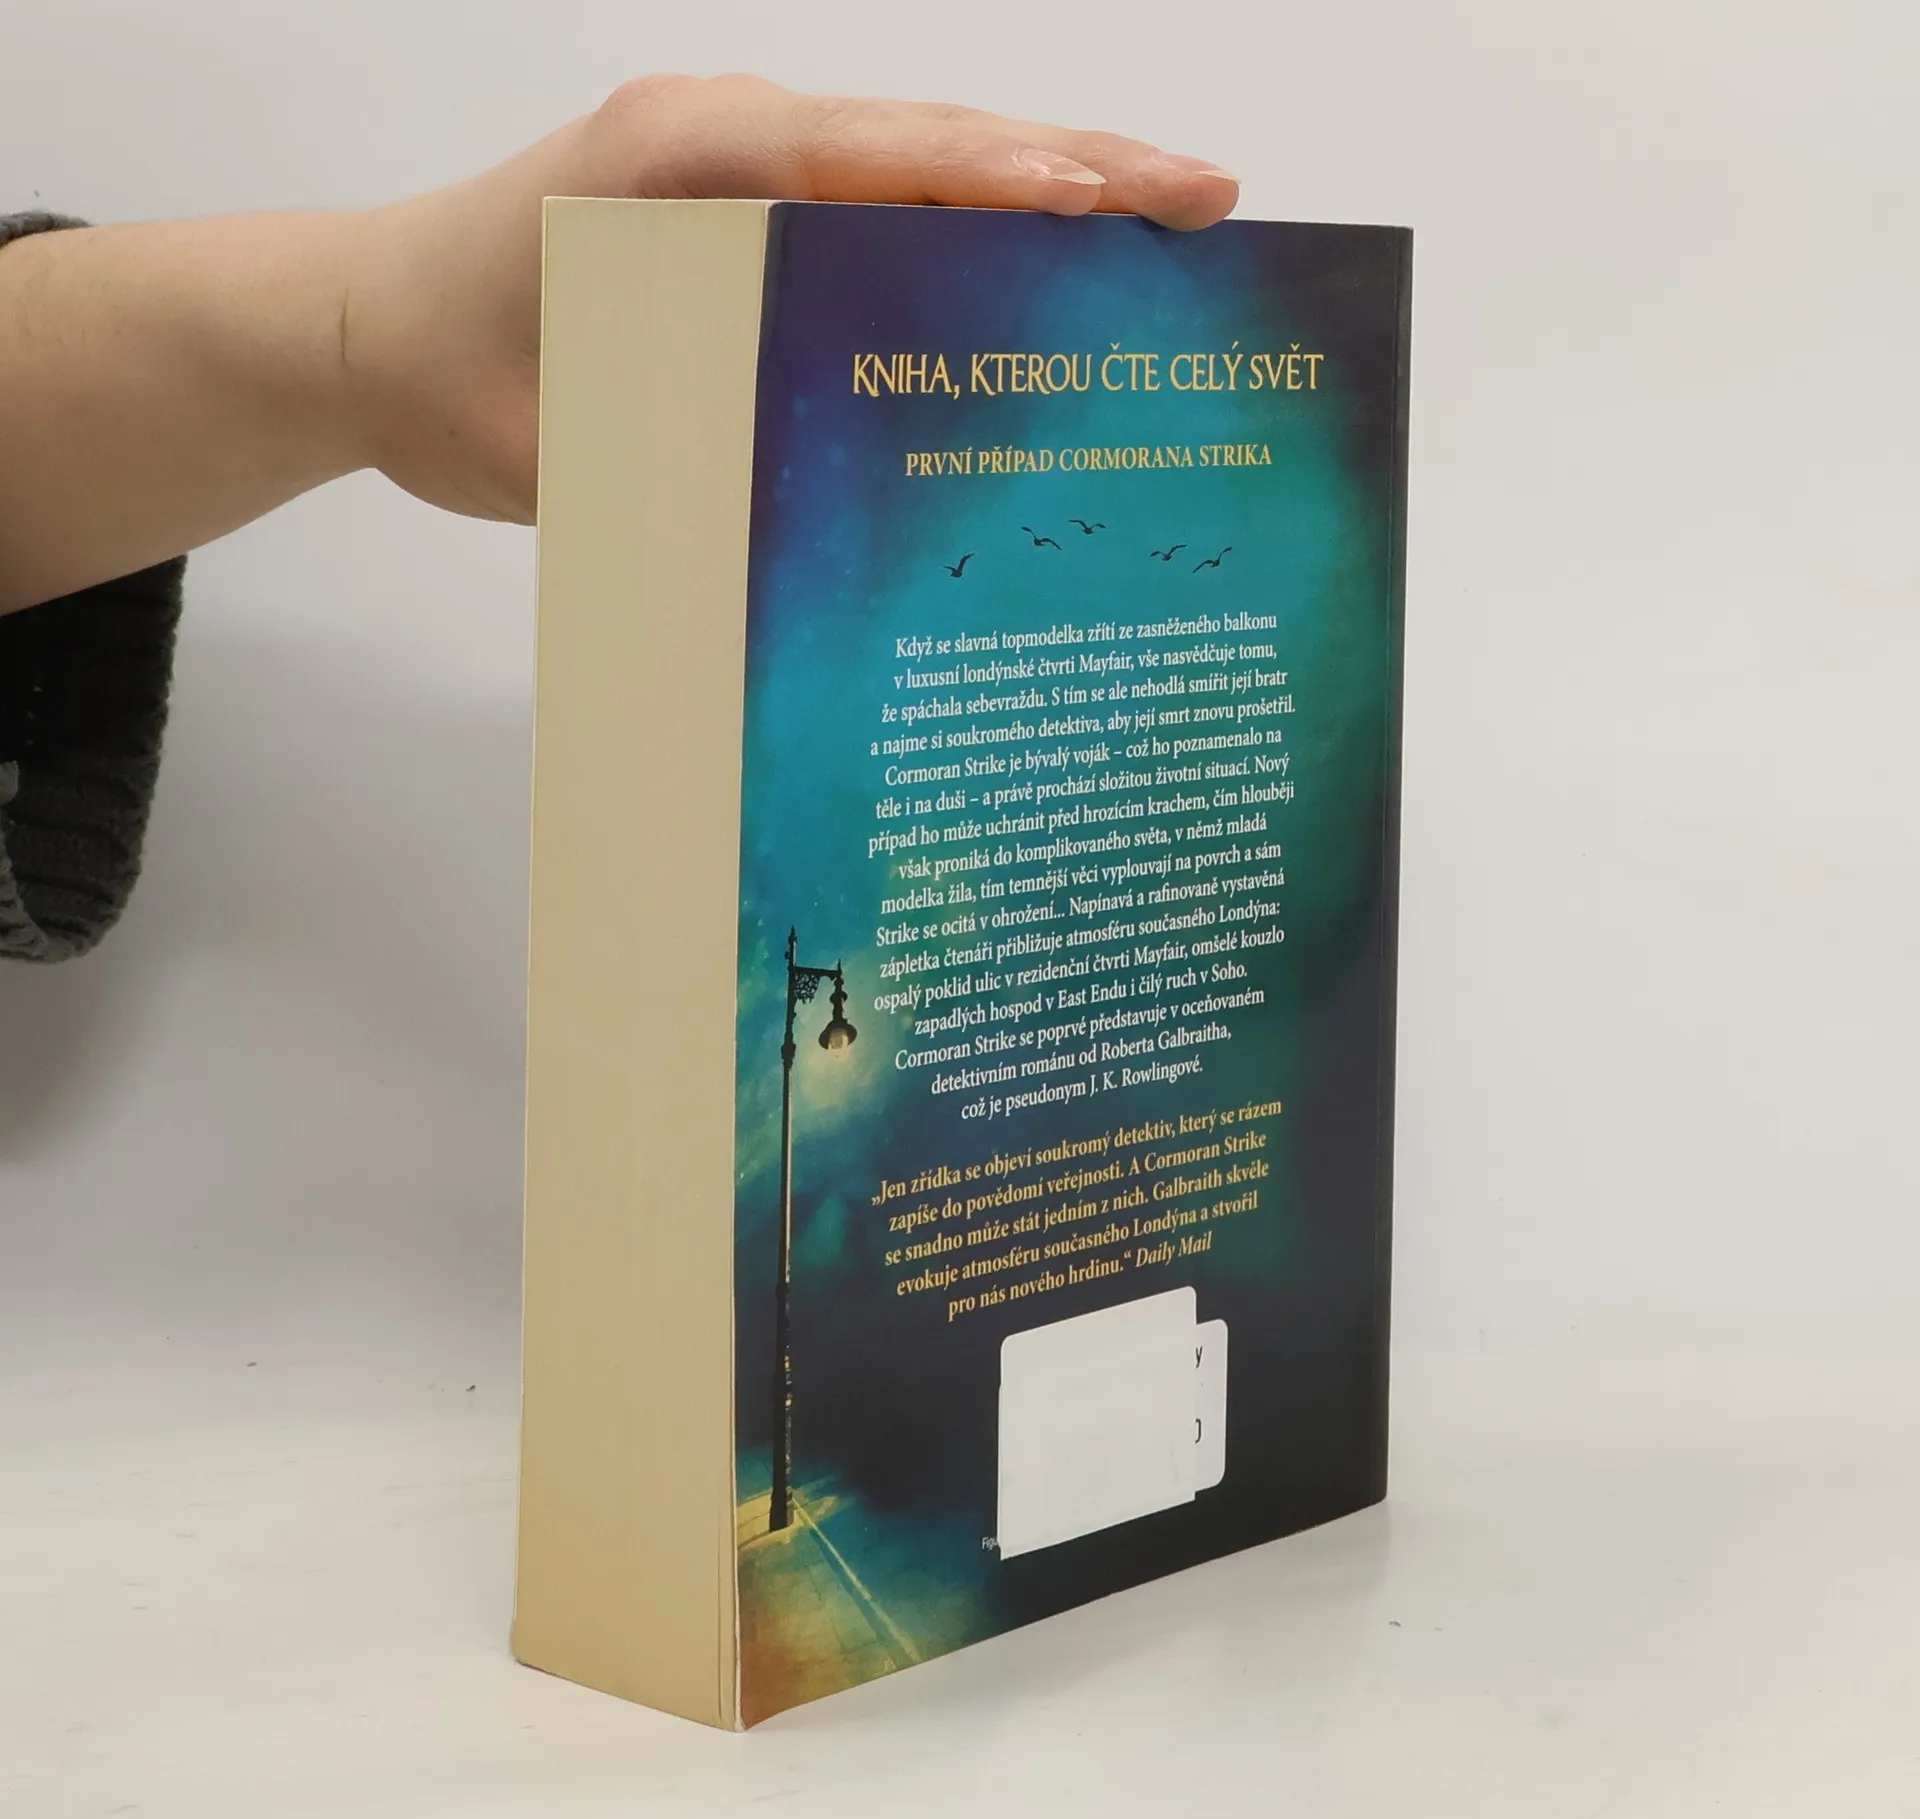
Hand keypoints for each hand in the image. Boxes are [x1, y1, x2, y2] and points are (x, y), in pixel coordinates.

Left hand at [345, 75, 1240, 522]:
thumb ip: (670, 459)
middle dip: (1076, 169)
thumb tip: (815, 520)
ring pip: (923, 168)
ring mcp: (745, 175)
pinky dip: (979, 233)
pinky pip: (885, 214)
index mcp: (678, 163)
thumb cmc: (442, 372)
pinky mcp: (752, 218)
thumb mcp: (546, 439)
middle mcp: (727, 145)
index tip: (1100, 206)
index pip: (866, 157)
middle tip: (1210, 199)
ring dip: (1049, 194)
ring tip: (1173, 227)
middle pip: (929, 141)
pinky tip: (1058, 279)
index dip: (990, 180)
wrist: (370, 331)